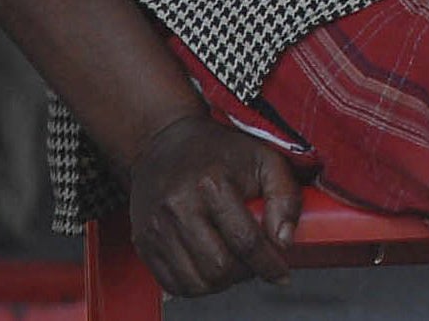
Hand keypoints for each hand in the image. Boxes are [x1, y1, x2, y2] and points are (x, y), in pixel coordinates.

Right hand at [125, 111, 301, 297]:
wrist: (165, 142)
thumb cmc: (220, 151)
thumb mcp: (264, 159)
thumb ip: (285, 196)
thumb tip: (284, 241)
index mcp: (211, 183)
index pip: (245, 240)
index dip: (268, 263)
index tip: (280, 272)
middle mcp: (178, 207)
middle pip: (218, 267)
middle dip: (244, 273)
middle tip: (255, 263)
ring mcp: (156, 228)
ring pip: (196, 282)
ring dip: (222, 283)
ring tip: (234, 264)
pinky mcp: (143, 242)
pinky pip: (173, 283)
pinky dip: (197, 285)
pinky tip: (210, 267)